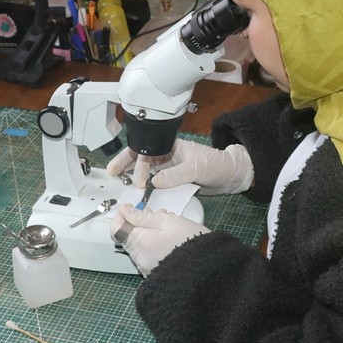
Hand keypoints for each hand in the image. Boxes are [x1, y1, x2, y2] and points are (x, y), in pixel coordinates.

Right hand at [106, 139, 252, 195]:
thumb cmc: (217, 164)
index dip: (138, 162)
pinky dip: (149, 190)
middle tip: (111, 171)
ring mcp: (170, 170)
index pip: (148, 150)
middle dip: (126, 163)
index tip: (138, 180)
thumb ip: (175, 174)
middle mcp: (168, 157)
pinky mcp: (175, 182)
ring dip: (136, 177)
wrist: (231, 177)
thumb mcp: (196, 168)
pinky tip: (141, 195)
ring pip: (148, 172)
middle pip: (142, 158)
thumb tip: (155, 181)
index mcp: (171, 146)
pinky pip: (158, 185)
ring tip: (122, 185)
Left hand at [110, 204, 209, 275]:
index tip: (131, 209)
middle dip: (140, 223)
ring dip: (150, 233)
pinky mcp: (157, 274)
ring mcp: (148, 268)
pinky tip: (171, 239)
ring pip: (141, 245)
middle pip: (130, 236)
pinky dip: (155, 245)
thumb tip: (124, 211)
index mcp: (139, 243)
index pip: (116, 229)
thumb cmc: (190, 241)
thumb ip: (142, 216)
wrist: (209, 268)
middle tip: (158, 214)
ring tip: (170, 225)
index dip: (122, 216)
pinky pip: (150, 255)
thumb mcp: (166, 220)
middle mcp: (140, 258)